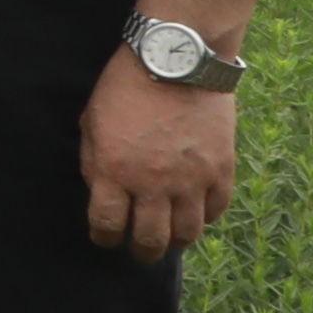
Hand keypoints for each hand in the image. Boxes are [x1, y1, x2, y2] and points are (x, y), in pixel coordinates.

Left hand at [80, 52, 235, 258]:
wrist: (177, 61)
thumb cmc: (125, 87)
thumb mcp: (91, 122)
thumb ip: (95, 162)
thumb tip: (102, 192)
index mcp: (114, 171)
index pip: (106, 225)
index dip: (104, 237)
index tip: (105, 237)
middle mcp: (153, 184)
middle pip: (149, 240)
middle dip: (141, 252)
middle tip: (140, 251)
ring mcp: (191, 180)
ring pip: (187, 233)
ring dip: (176, 241)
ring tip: (170, 239)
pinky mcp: (221, 170)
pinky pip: (216, 210)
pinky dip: (205, 218)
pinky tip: (195, 215)